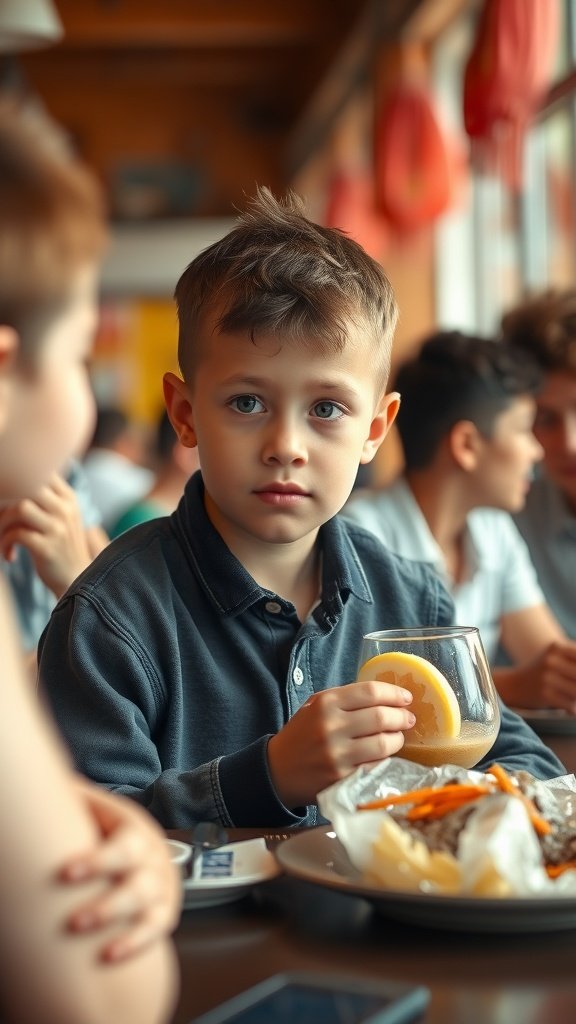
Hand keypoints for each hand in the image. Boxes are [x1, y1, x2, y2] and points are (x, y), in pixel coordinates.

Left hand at [0, 473, 105, 598]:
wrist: (76, 579)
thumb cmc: (60, 546)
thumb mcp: (61, 517)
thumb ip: (44, 498)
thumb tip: (9, 487)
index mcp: (67, 497)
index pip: (39, 473)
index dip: (16, 483)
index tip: (7, 500)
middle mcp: (65, 509)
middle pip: (27, 486)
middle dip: (5, 500)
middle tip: (0, 517)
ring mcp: (58, 528)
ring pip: (19, 508)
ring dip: (2, 522)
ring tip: (2, 537)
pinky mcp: (47, 548)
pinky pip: (16, 535)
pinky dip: (5, 544)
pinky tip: (9, 555)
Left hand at [59, 778, 180, 962]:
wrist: (153, 851)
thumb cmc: (115, 832)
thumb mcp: (101, 810)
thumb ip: (76, 797)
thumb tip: (41, 775)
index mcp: (136, 832)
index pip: (123, 846)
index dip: (97, 861)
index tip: (65, 873)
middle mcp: (153, 861)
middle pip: (138, 884)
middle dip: (107, 905)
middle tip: (74, 922)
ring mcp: (160, 888)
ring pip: (146, 909)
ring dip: (116, 924)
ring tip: (84, 934)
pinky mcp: (164, 912)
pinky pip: (155, 929)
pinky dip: (135, 943)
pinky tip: (110, 954)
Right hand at [267, 679, 414, 808]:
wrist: (278, 770)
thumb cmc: (302, 735)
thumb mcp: (316, 707)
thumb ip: (347, 699)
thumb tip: (387, 697)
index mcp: (326, 703)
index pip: (370, 692)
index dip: (394, 693)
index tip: (406, 698)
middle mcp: (331, 726)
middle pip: (381, 716)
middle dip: (401, 717)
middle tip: (408, 719)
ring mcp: (337, 755)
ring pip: (383, 743)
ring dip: (398, 739)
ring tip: (398, 736)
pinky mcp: (343, 779)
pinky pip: (377, 766)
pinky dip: (387, 759)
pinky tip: (386, 755)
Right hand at [524, 640, 575, 712]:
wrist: (515, 685)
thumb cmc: (542, 670)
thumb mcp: (555, 655)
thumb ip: (573, 657)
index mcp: (556, 647)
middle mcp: (551, 660)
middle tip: (574, 684)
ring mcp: (547, 677)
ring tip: (572, 697)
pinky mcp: (544, 694)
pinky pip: (570, 704)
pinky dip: (573, 708)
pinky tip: (571, 707)